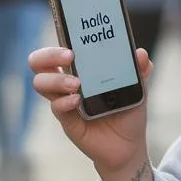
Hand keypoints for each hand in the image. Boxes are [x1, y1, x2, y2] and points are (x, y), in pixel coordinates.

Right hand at [29, 46, 152, 172]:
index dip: (58, 39)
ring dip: (56, 80)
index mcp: (81, 69)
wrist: (130, 145)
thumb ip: (139, 70)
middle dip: (49, 55)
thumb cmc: (128, 110)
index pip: (59, 49)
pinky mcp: (68, 121)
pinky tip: (77, 101)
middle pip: (40, 63)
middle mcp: (67, 83)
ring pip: (41, 83)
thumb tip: (140, 53)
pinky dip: (64, 102)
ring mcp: (65, 101)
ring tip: (77, 84)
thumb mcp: (138, 87)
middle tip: (69, 56)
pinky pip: (56, 108)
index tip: (73, 36)